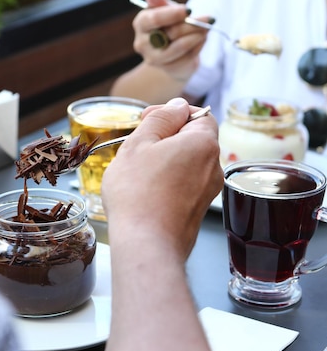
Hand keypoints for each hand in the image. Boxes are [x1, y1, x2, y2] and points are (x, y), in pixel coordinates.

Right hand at [102, 97, 222, 258]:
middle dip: (166, 138)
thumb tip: (177, 106)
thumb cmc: (138, 194)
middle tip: (138, 146)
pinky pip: (185, 186)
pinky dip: (168, 183)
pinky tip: (145, 192)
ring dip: (165, 162)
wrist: (146, 244)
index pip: (199, 114)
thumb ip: (161, 119)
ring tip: (138, 172)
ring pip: (187, 165)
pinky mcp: (197, 212)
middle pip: (193, 140)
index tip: (147, 119)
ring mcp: (208, 192)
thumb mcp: (140, 144)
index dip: (172, 112)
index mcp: (204, 144)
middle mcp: (214, 168)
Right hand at [132, 0, 209, 82]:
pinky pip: (187, 57)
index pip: (155, 18)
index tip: (189, 9)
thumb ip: (160, 2)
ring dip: (197, 36)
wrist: (171, 53)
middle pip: (171, 33)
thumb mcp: (166, 10)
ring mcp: (155, 59)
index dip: (173, 14)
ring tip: (206, 29)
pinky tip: (201, 40)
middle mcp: (143, 43)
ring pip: (180, 47)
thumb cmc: (169, 26)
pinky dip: (198, 47)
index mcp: (141, 23)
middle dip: (192, 25)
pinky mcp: (169, 68)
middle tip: (209, 19)